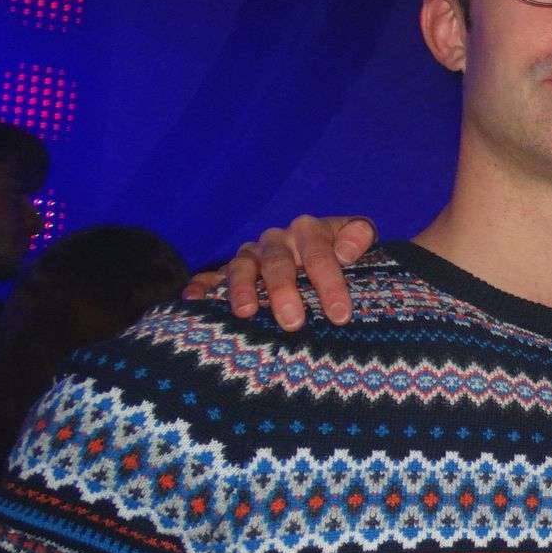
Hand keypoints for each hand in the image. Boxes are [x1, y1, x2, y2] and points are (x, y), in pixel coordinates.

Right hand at [181, 215, 375, 329]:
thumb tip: (346, 251)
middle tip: (293, 322)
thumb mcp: (358, 234)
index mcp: (309, 230)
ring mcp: (251, 254)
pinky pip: (211, 276)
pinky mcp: (230, 269)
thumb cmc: (341, 248)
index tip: (340, 315)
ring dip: (241, 289)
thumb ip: (359, 235)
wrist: (316, 243)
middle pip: (278, 263)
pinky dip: (201, 286)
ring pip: (242, 267)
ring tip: (245, 313)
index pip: (320, 255)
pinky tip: (192, 301)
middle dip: (284, 292)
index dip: (330, 284)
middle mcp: (277, 240)